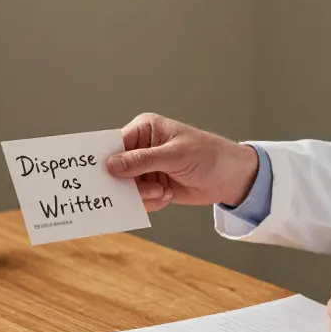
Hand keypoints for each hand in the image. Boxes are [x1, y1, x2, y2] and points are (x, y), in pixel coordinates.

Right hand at [106, 113, 258, 211]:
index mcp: (144, 129)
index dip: (105, 160)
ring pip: (127, 188)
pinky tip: (168, 195)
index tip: (98, 176)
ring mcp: (147, 169)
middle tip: (141, 190)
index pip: (115, 144)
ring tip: (163, 192)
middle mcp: (142, 148)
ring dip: (143, 195)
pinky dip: (151, 202)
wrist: (232, 178)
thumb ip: (142, 161)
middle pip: (116, 169)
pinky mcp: (153, 186)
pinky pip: (139, 199)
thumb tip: (111, 165)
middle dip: (127, 183)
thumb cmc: (208, 155)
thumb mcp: (174, 156)